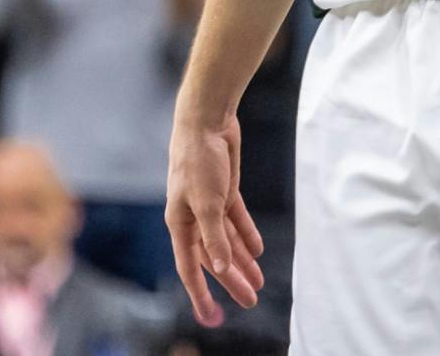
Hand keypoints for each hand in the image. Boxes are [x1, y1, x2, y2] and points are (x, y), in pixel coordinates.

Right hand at [167, 113, 264, 325]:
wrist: (206, 122)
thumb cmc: (198, 160)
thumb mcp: (208, 202)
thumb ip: (214, 236)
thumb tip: (222, 267)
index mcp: (180, 224)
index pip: (191, 268)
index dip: (201, 294)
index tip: (211, 317)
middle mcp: (193, 219)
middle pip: (215, 258)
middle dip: (232, 281)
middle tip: (250, 301)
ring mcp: (210, 206)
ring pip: (228, 242)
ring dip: (243, 262)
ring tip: (259, 283)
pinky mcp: (225, 192)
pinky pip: (237, 221)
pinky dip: (247, 236)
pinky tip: (258, 251)